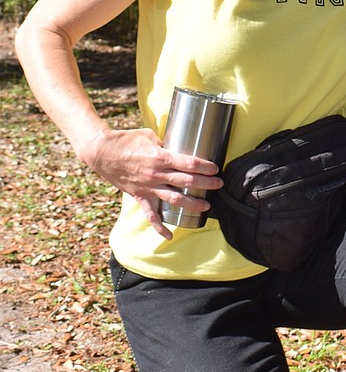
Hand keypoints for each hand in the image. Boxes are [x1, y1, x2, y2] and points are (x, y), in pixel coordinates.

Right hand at [84, 126, 223, 239]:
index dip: (205, 167)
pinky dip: (159, 227)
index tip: (215, 168)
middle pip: (187, 182)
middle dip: (206, 184)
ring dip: (192, 204)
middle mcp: (156, 174)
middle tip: (219, 184)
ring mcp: (148, 187)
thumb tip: (179, 148)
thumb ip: (166, 144)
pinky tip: (169, 235)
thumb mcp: (150, 136)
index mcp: (160, 157)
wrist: (102, 152)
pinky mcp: (139, 196)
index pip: (189, 163)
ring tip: (206, 206)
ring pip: (174, 199)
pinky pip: (150, 215)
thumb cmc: (127, 140)